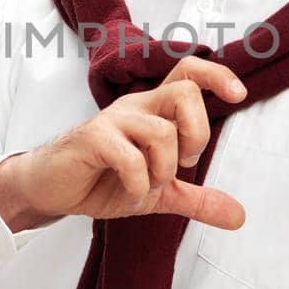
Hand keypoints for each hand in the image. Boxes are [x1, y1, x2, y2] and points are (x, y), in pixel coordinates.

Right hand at [0, 57, 248, 231]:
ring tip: (149, 186)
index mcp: (154, 111)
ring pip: (162, 130)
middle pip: (184, 92)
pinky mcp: (92, 139)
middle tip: (183, 162)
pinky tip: (132, 194)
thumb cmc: (101, 180)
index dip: (218, 76)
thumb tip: (239, 216)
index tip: (239, 96)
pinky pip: (130, 156)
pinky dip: (139, 184)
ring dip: (164, 168)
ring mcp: (113, 121)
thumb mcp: (158, 193)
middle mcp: (136, 108)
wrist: (50, 190)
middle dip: (197, 133)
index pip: (189, 72)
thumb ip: (197, 199)